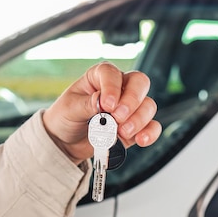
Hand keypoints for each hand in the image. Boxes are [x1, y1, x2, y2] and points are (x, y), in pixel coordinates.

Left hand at [42, 62, 161, 164]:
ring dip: (138, 119)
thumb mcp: (69, 109)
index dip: (112, 87)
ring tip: (121, 132)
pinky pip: (151, 126)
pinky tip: (140, 139)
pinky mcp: (135, 127)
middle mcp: (119, 89)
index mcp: (99, 77)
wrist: (66, 142)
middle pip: (139, 83)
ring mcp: (130, 108)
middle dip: (132, 100)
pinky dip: (149, 133)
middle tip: (118, 116)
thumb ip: (87, 104)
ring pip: (148, 105)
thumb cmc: (65, 118)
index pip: (112, 73)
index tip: (107, 104)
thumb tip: (102, 101)